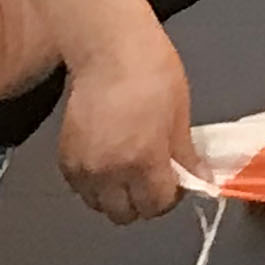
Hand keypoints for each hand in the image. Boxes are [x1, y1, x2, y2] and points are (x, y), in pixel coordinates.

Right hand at [56, 26, 200, 226]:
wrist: (109, 50)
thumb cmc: (153, 73)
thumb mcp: (180, 115)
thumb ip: (185, 155)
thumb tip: (200, 179)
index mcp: (143, 160)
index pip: (155, 206)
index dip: (169, 197)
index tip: (174, 180)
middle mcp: (109, 171)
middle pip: (124, 214)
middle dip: (142, 202)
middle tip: (152, 177)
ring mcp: (83, 167)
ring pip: (99, 205)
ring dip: (115, 196)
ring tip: (128, 168)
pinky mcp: (64, 158)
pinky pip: (80, 188)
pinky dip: (94, 184)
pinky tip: (108, 160)